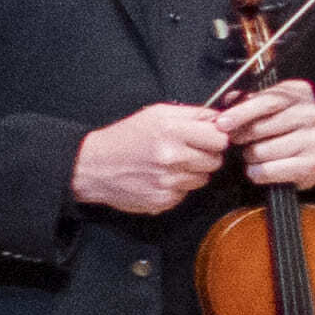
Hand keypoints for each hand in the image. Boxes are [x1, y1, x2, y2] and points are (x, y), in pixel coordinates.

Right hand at [73, 98, 236, 213]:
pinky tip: (161, 177)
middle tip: (187, 150)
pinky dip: (179, 186)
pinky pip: (187, 193)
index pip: (220, 138)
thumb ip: (192, 114)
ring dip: (193, 171)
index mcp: (173, 131)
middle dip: (206, 155)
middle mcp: (173, 157)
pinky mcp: (164, 200)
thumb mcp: (156, 114)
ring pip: (204, 178)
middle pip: (216, 160)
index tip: (207, 137)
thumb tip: (222, 118)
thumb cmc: (125, 137)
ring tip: (171, 163)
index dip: (215, 137)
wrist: (93, 165)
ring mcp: (169, 182)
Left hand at [227, 77, 314, 192]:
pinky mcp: (313, 164)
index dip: (241, 113)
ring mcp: (314, 139)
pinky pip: (268, 170)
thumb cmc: (285, 127)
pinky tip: (262, 167)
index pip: (267, 101)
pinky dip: (258, 172)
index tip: (221, 124)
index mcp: (299, 93)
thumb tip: (229, 99)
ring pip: (260, 151)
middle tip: (239, 141)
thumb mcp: (269, 105)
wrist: (314, 155)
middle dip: (241, 137)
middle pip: (260, 128)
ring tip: (257, 154)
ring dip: (250, 156)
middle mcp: (311, 113)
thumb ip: (247, 100)